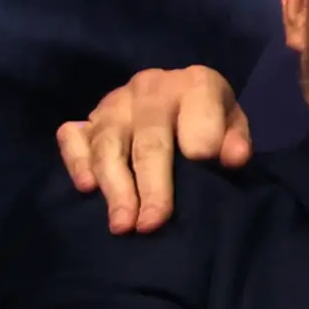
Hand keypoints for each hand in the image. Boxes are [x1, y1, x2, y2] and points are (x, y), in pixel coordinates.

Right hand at [56, 65, 248, 234]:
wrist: (177, 97)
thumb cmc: (210, 120)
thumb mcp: (234, 123)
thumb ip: (236, 139)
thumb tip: (233, 159)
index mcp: (195, 83)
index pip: (198, 109)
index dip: (202, 139)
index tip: (203, 166)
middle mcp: (150, 88)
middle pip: (149, 140)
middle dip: (151, 185)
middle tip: (152, 224)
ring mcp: (114, 103)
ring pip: (108, 145)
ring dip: (115, 188)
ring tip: (123, 225)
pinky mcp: (86, 118)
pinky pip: (72, 138)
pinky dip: (77, 162)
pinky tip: (87, 189)